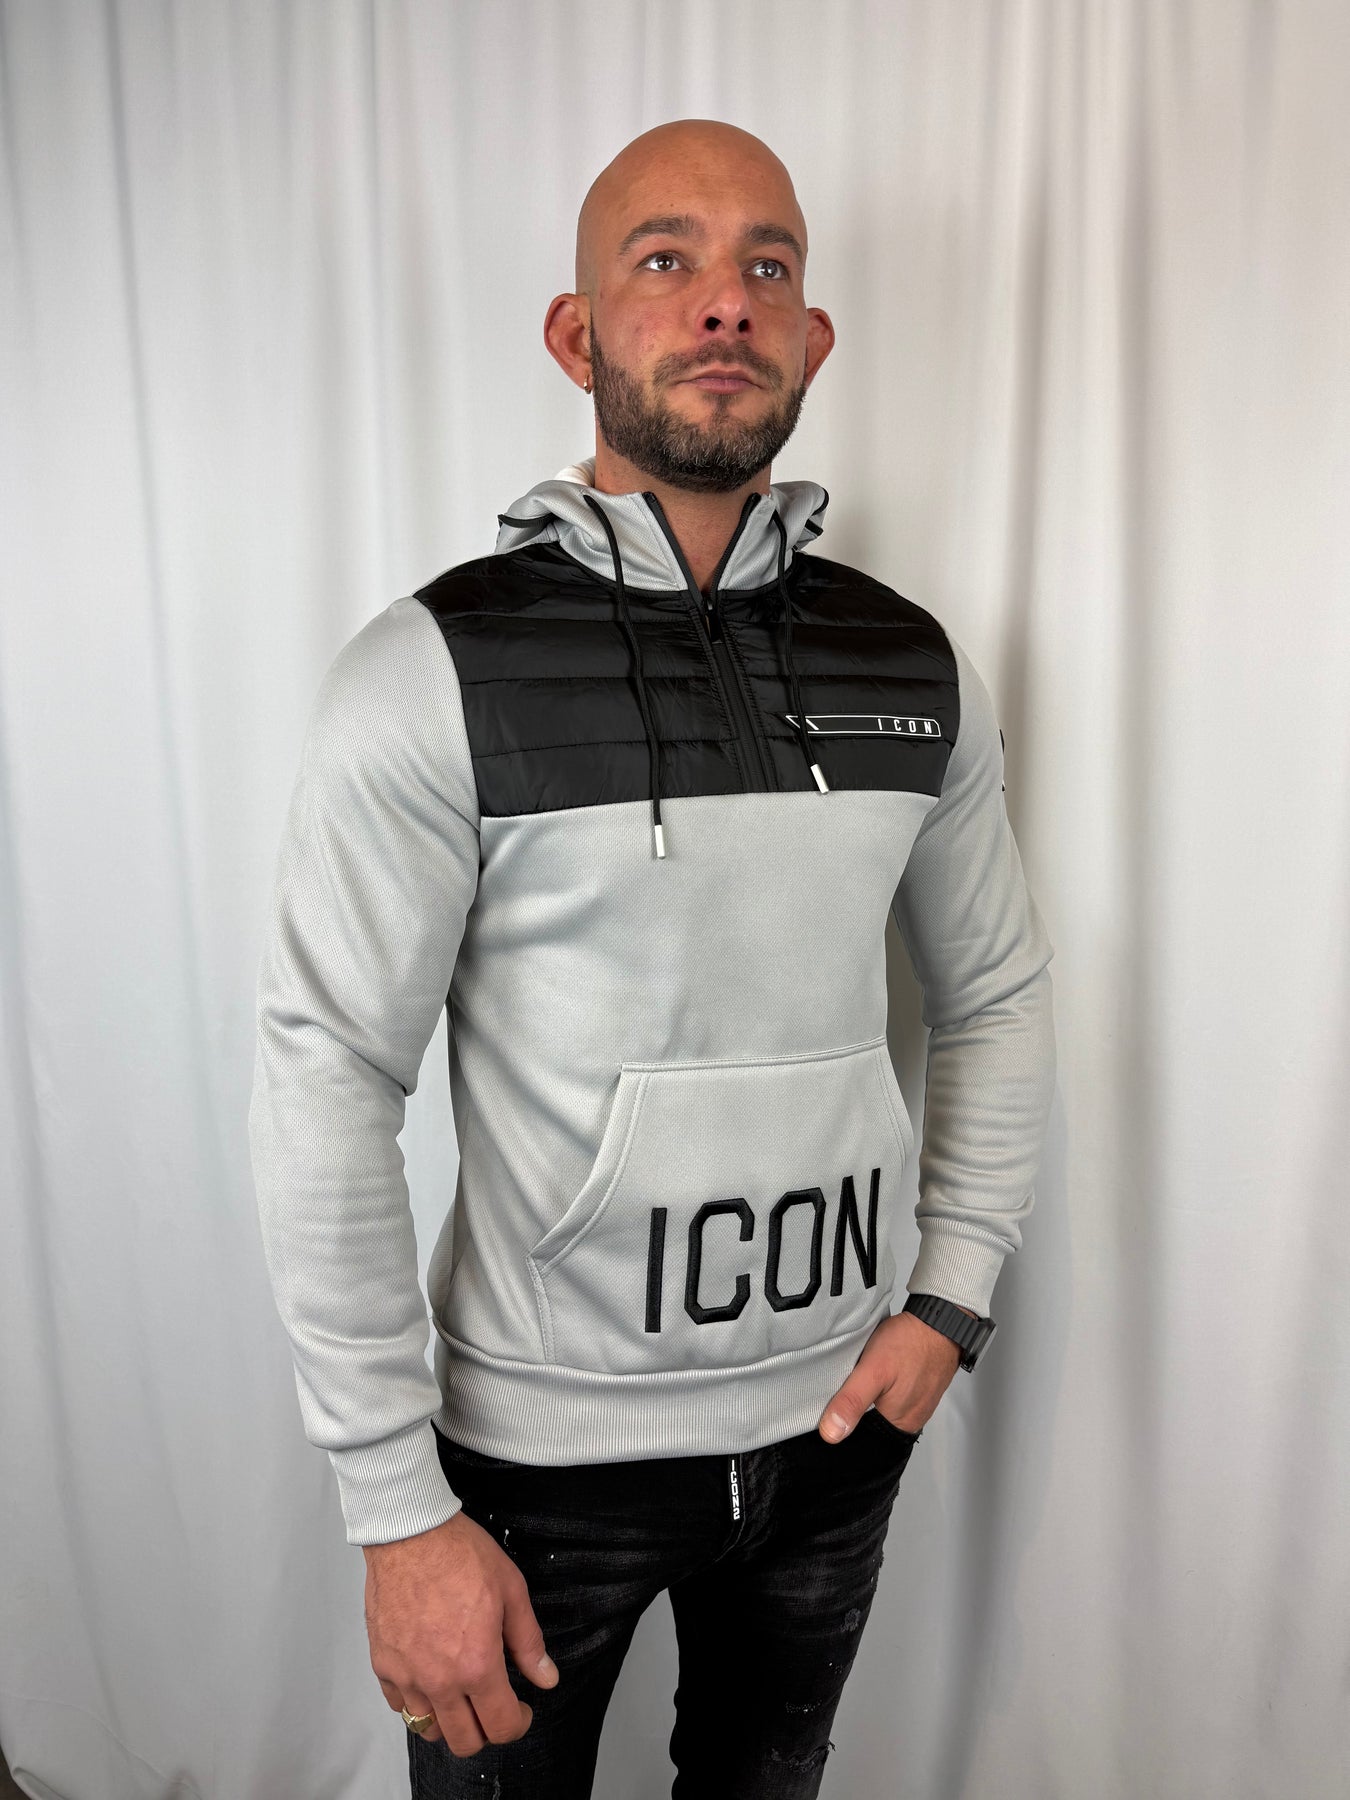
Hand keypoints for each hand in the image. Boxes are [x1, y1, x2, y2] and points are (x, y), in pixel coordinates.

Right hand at [363, 1509, 558, 1755]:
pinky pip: (400, 1705)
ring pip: (429, 1729)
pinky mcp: (383, 1664)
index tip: (521, 1709)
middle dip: (486, 1731)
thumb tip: (546, 1677)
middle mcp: (440, 1680)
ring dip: (449, 1721)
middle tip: (492, 1705)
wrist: (411, 1532)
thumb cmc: (459, 1554)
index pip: (500, 1727)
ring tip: (461, 1694)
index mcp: (477, 1665)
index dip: (518, 1723)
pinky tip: (430, 1677)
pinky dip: (417, 1701)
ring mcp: (407, 1675)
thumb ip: (528, 1643)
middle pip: (464, 1742)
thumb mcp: (511, 1591)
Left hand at [817, 1305, 976, 1440]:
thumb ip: (851, 1403)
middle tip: (849, 1384)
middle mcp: (912, 1417)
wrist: (940, 1319)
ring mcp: (919, 1401)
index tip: (834, 1407)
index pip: (864, 1437)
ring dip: (872, 1394)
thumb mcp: (872, 1370)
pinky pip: (897, 1392)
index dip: (846, 1423)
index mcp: (899, 1423)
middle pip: (874, 1422)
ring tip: (864, 1375)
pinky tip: (879, 1369)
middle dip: (858, 1407)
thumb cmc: (911, 1342)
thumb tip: (831, 1433)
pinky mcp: (921, 1386)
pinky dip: (885, 1383)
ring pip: (885, 1406)